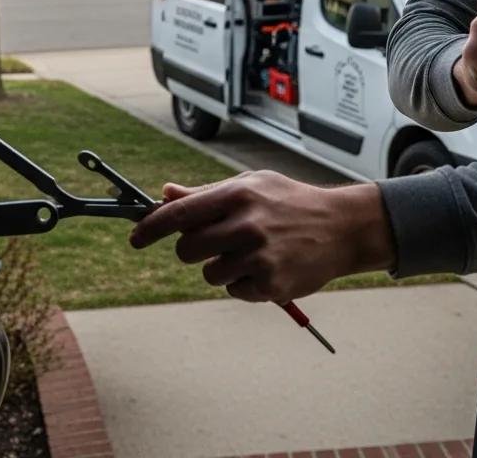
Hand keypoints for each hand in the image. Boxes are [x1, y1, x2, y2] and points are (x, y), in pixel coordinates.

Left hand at [129, 170, 394, 301]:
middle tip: (216, 242)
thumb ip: (207, 194)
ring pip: (209, 273)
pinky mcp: (271, 284)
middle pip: (188, 249)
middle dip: (193, 249)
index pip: (181, 213)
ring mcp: (259, 256)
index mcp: (239, 194)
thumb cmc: (290, 202)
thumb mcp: (253, 185)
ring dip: (221, 267)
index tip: (136, 238)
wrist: (340, 227)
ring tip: (251, 252)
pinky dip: (243, 283)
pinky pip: (233, 290)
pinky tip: (266, 266)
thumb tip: (166, 194)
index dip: (152, 227)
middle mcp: (247, 224)